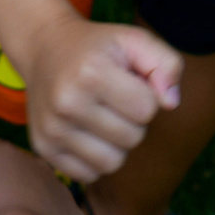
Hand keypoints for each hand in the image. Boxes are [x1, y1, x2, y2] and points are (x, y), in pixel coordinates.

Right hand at [16, 14, 182, 181]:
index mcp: (90, 72)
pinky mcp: (43, 148)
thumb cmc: (98, 48)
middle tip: (113, 97)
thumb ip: (166, 63)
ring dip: (116, 143)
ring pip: (113, 163)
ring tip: (101, 115)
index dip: (145, 95)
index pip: (147, 109)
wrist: (44, 47)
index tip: (126, 80)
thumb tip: (171, 104)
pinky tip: (85, 131)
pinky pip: (90, 175)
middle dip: (132, 120)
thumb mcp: (134, 40)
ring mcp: (51, 128)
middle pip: (133, 138)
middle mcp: (66, 102)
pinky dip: (94, 158)